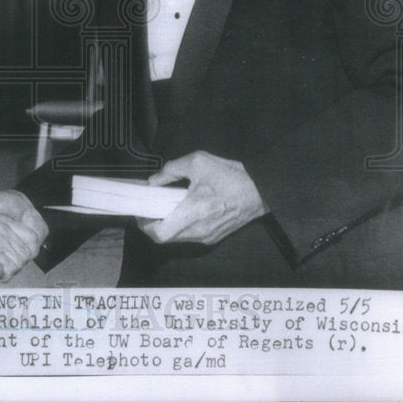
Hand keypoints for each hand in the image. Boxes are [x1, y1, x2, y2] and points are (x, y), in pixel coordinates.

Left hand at [139, 151, 266, 245]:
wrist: (261, 191)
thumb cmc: (231, 176)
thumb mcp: (198, 162)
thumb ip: (171, 170)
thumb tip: (153, 182)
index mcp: (194, 212)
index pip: (160, 234)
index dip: (144, 226)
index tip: (140, 212)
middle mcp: (199, 230)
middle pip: (165, 239)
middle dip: (153, 225)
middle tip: (150, 210)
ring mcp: (208, 237)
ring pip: (177, 239)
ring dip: (167, 227)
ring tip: (165, 208)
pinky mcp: (215, 238)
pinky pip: (190, 237)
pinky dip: (181, 227)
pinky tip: (183, 211)